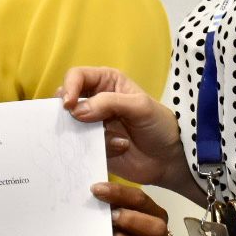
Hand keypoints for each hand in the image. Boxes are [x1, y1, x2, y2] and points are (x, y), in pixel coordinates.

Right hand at [61, 68, 186, 189]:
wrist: (168, 159)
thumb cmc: (159, 125)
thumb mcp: (140, 107)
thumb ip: (110, 103)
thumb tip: (76, 110)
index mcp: (107, 82)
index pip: (78, 76)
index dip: (69, 87)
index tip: (69, 105)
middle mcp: (96, 100)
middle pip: (66, 99)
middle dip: (68, 113)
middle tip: (77, 124)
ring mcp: (92, 124)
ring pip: (69, 124)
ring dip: (83, 133)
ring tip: (109, 139)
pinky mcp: (92, 145)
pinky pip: (78, 145)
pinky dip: (91, 148)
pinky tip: (118, 149)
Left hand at [91, 181, 169, 235]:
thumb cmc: (110, 230)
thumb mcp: (111, 212)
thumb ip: (108, 200)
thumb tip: (95, 186)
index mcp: (152, 216)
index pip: (141, 200)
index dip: (119, 193)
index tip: (96, 190)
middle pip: (158, 228)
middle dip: (133, 220)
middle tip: (112, 217)